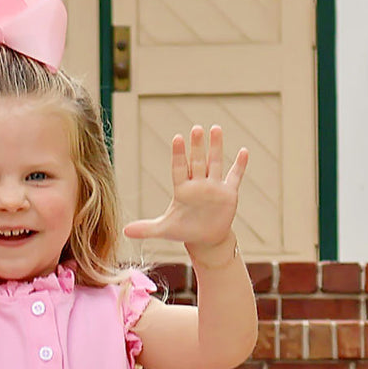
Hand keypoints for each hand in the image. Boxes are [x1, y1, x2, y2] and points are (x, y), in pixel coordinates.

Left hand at [123, 125, 247, 264]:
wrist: (205, 240)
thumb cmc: (185, 231)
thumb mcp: (164, 230)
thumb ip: (145, 229)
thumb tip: (124, 231)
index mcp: (182, 189)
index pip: (179, 168)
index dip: (179, 154)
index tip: (177, 138)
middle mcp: (198, 184)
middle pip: (198, 161)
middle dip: (197, 146)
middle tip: (196, 128)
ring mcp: (214, 187)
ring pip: (215, 163)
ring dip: (216, 147)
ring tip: (216, 128)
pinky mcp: (228, 193)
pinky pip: (235, 177)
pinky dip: (240, 165)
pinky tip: (244, 151)